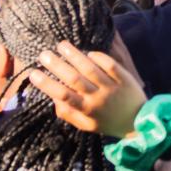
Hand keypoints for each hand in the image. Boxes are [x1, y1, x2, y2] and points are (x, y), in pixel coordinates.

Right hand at [27, 41, 147, 139]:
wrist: (138, 121)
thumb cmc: (107, 122)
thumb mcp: (86, 125)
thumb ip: (68, 114)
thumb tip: (52, 99)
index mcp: (86, 110)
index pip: (62, 95)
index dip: (47, 84)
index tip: (33, 73)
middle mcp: (98, 97)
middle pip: (74, 79)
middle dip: (57, 66)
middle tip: (43, 54)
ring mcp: (112, 87)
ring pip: (91, 69)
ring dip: (75, 56)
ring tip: (61, 45)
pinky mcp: (124, 78)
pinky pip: (110, 65)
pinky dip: (99, 57)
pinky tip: (88, 52)